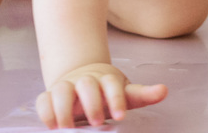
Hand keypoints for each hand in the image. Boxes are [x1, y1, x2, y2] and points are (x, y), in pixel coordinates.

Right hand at [36, 62, 167, 128]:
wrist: (80, 80)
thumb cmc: (106, 92)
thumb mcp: (124, 93)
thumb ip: (142, 94)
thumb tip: (164, 90)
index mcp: (106, 80)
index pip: (112, 84)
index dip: (116, 98)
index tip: (121, 116)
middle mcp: (85, 81)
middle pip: (87, 85)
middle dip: (91, 103)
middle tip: (97, 121)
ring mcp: (66, 87)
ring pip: (62, 90)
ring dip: (64, 108)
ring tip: (68, 128)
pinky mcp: (49, 96)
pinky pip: (43, 100)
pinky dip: (46, 111)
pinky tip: (52, 125)